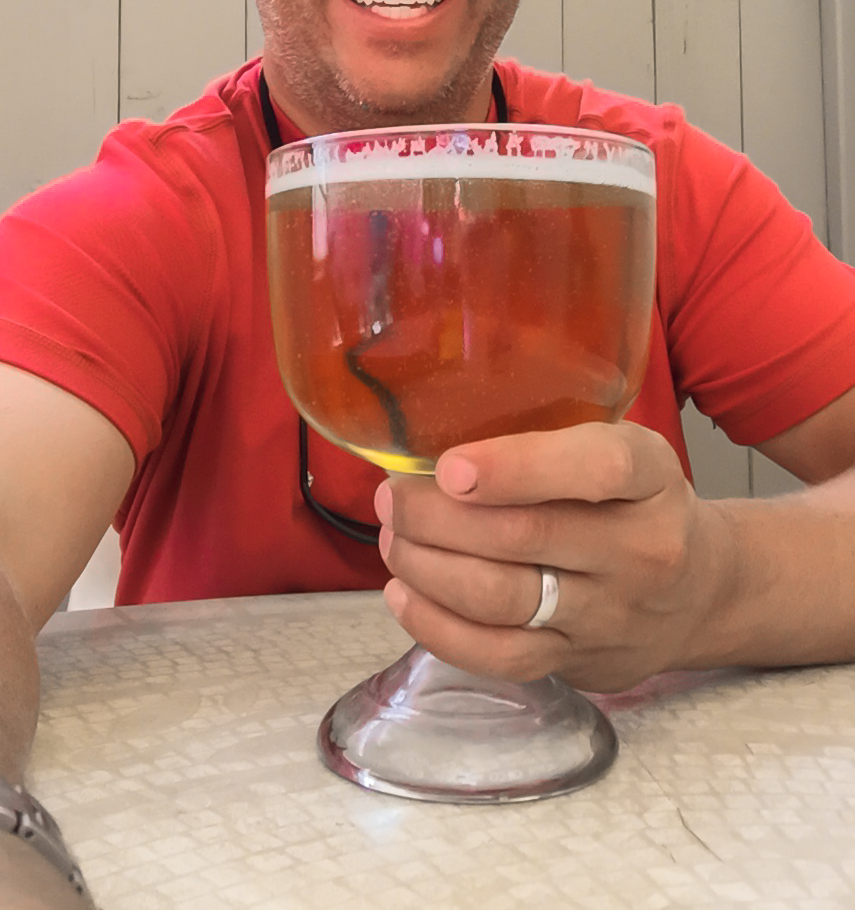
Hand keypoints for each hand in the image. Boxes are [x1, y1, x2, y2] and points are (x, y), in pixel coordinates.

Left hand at [374, 422, 736, 692]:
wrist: (703, 591)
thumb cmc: (636, 503)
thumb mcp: (621, 450)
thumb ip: (551, 439)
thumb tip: (431, 433)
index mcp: (650, 476)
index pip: (598, 468)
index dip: (517, 467)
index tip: (449, 467)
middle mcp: (641, 548)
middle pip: (525, 537)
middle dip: (437, 517)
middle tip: (392, 498)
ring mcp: (611, 615)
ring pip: (503, 598)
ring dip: (427, 567)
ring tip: (393, 540)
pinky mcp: (581, 662)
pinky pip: (500, 656)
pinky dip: (438, 627)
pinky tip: (404, 594)